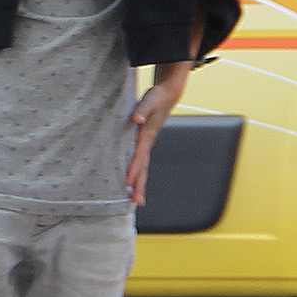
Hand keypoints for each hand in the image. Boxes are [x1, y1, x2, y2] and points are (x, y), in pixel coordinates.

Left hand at [125, 70, 190, 204]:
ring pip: (143, 166)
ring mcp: (147, 143)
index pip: (140, 155)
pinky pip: (140, 160)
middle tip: (138, 202)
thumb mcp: (151, 99)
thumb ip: (143, 108)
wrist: (169, 94)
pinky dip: (137, 172)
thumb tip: (138, 118)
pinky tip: (132, 180)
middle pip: (143, 167)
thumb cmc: (158, 96)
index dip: (134, 168)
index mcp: (148, 135)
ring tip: (136, 199)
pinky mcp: (144, 141)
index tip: (128, 182)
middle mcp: (148, 142)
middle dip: (140, 184)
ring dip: (139, 182)